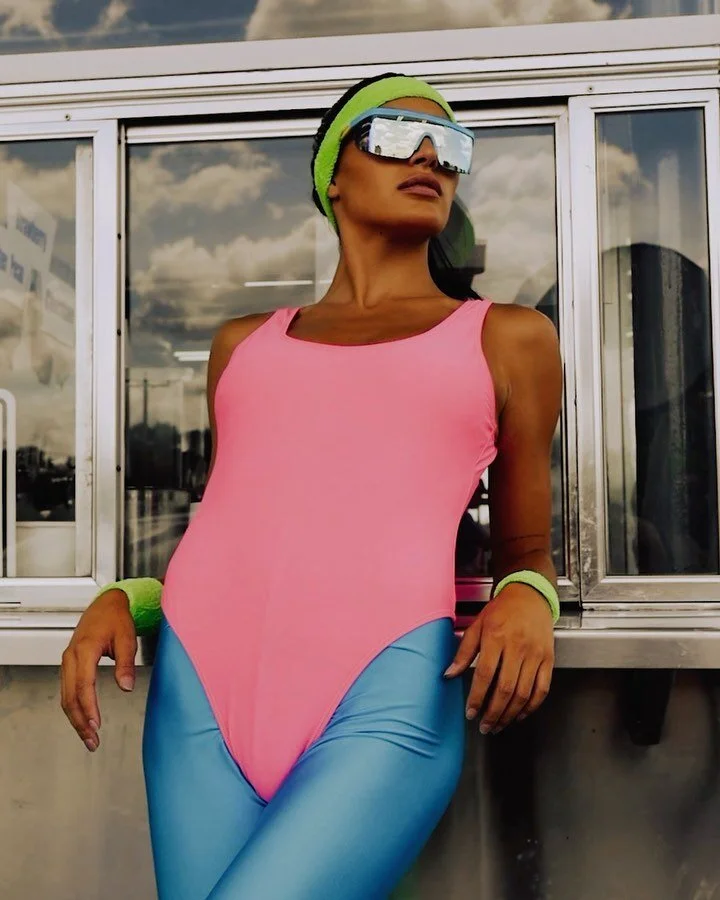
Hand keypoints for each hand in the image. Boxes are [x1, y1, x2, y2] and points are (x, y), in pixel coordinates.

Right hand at [60, 589, 136, 751]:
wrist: (106, 604)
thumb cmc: (116, 617)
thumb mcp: (127, 637)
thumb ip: (126, 663)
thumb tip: (126, 687)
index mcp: (85, 649)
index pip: (83, 685)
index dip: (89, 707)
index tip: (96, 725)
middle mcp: (71, 656)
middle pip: (70, 697)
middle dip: (80, 722)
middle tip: (92, 741)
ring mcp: (68, 661)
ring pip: (65, 697)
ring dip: (76, 719)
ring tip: (89, 737)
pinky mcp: (70, 665)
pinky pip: (67, 691)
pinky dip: (74, 708)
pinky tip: (83, 720)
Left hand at [444, 583, 554, 733]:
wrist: (530, 595)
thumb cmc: (501, 610)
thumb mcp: (477, 625)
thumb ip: (463, 652)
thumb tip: (449, 674)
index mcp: (496, 637)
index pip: (485, 674)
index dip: (477, 697)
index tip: (470, 713)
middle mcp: (517, 647)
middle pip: (505, 689)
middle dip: (493, 713)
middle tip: (485, 727)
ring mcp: (535, 654)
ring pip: (524, 693)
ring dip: (510, 714)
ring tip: (499, 725)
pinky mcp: (548, 659)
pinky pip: (542, 689)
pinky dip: (532, 706)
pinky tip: (520, 714)